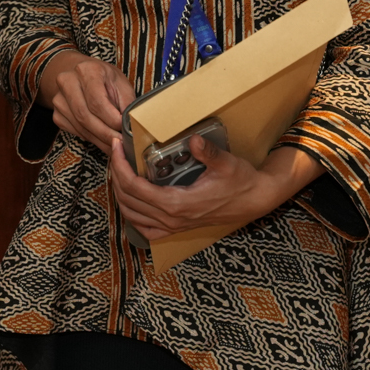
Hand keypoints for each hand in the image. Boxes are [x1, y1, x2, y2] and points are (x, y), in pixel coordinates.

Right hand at [37, 53, 134, 153]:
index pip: (96, 101)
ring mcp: (59, 99)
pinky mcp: (57, 114)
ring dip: (100, 140)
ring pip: (80, 127)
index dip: (111, 119)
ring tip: (115, 144)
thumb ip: (126, 103)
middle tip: (121, 144)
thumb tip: (131, 126)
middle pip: (85, 116)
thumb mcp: (121, 84)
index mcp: (87, 70)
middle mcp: (67, 82)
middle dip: (106, 134)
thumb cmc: (105, 79)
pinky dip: (91, 139)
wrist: (81, 75)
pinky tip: (102, 139)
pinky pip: (75, 132)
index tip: (124, 129)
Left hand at [108, 137, 317, 241]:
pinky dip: (132, 215)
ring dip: (120, 193)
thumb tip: (194, 140)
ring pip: (132, 215)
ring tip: (119, 170)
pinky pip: (146, 229)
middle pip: (128, 200)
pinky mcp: (177, 228)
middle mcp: (172, 219)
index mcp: (178, 203)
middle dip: (116, 175)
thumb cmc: (240, 181)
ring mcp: (173, 226)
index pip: (135, 187)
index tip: (116, 146)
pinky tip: (131, 200)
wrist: (254, 200)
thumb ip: (208, 152)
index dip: (120, 166)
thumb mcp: (226, 163)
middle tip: (115, 153)